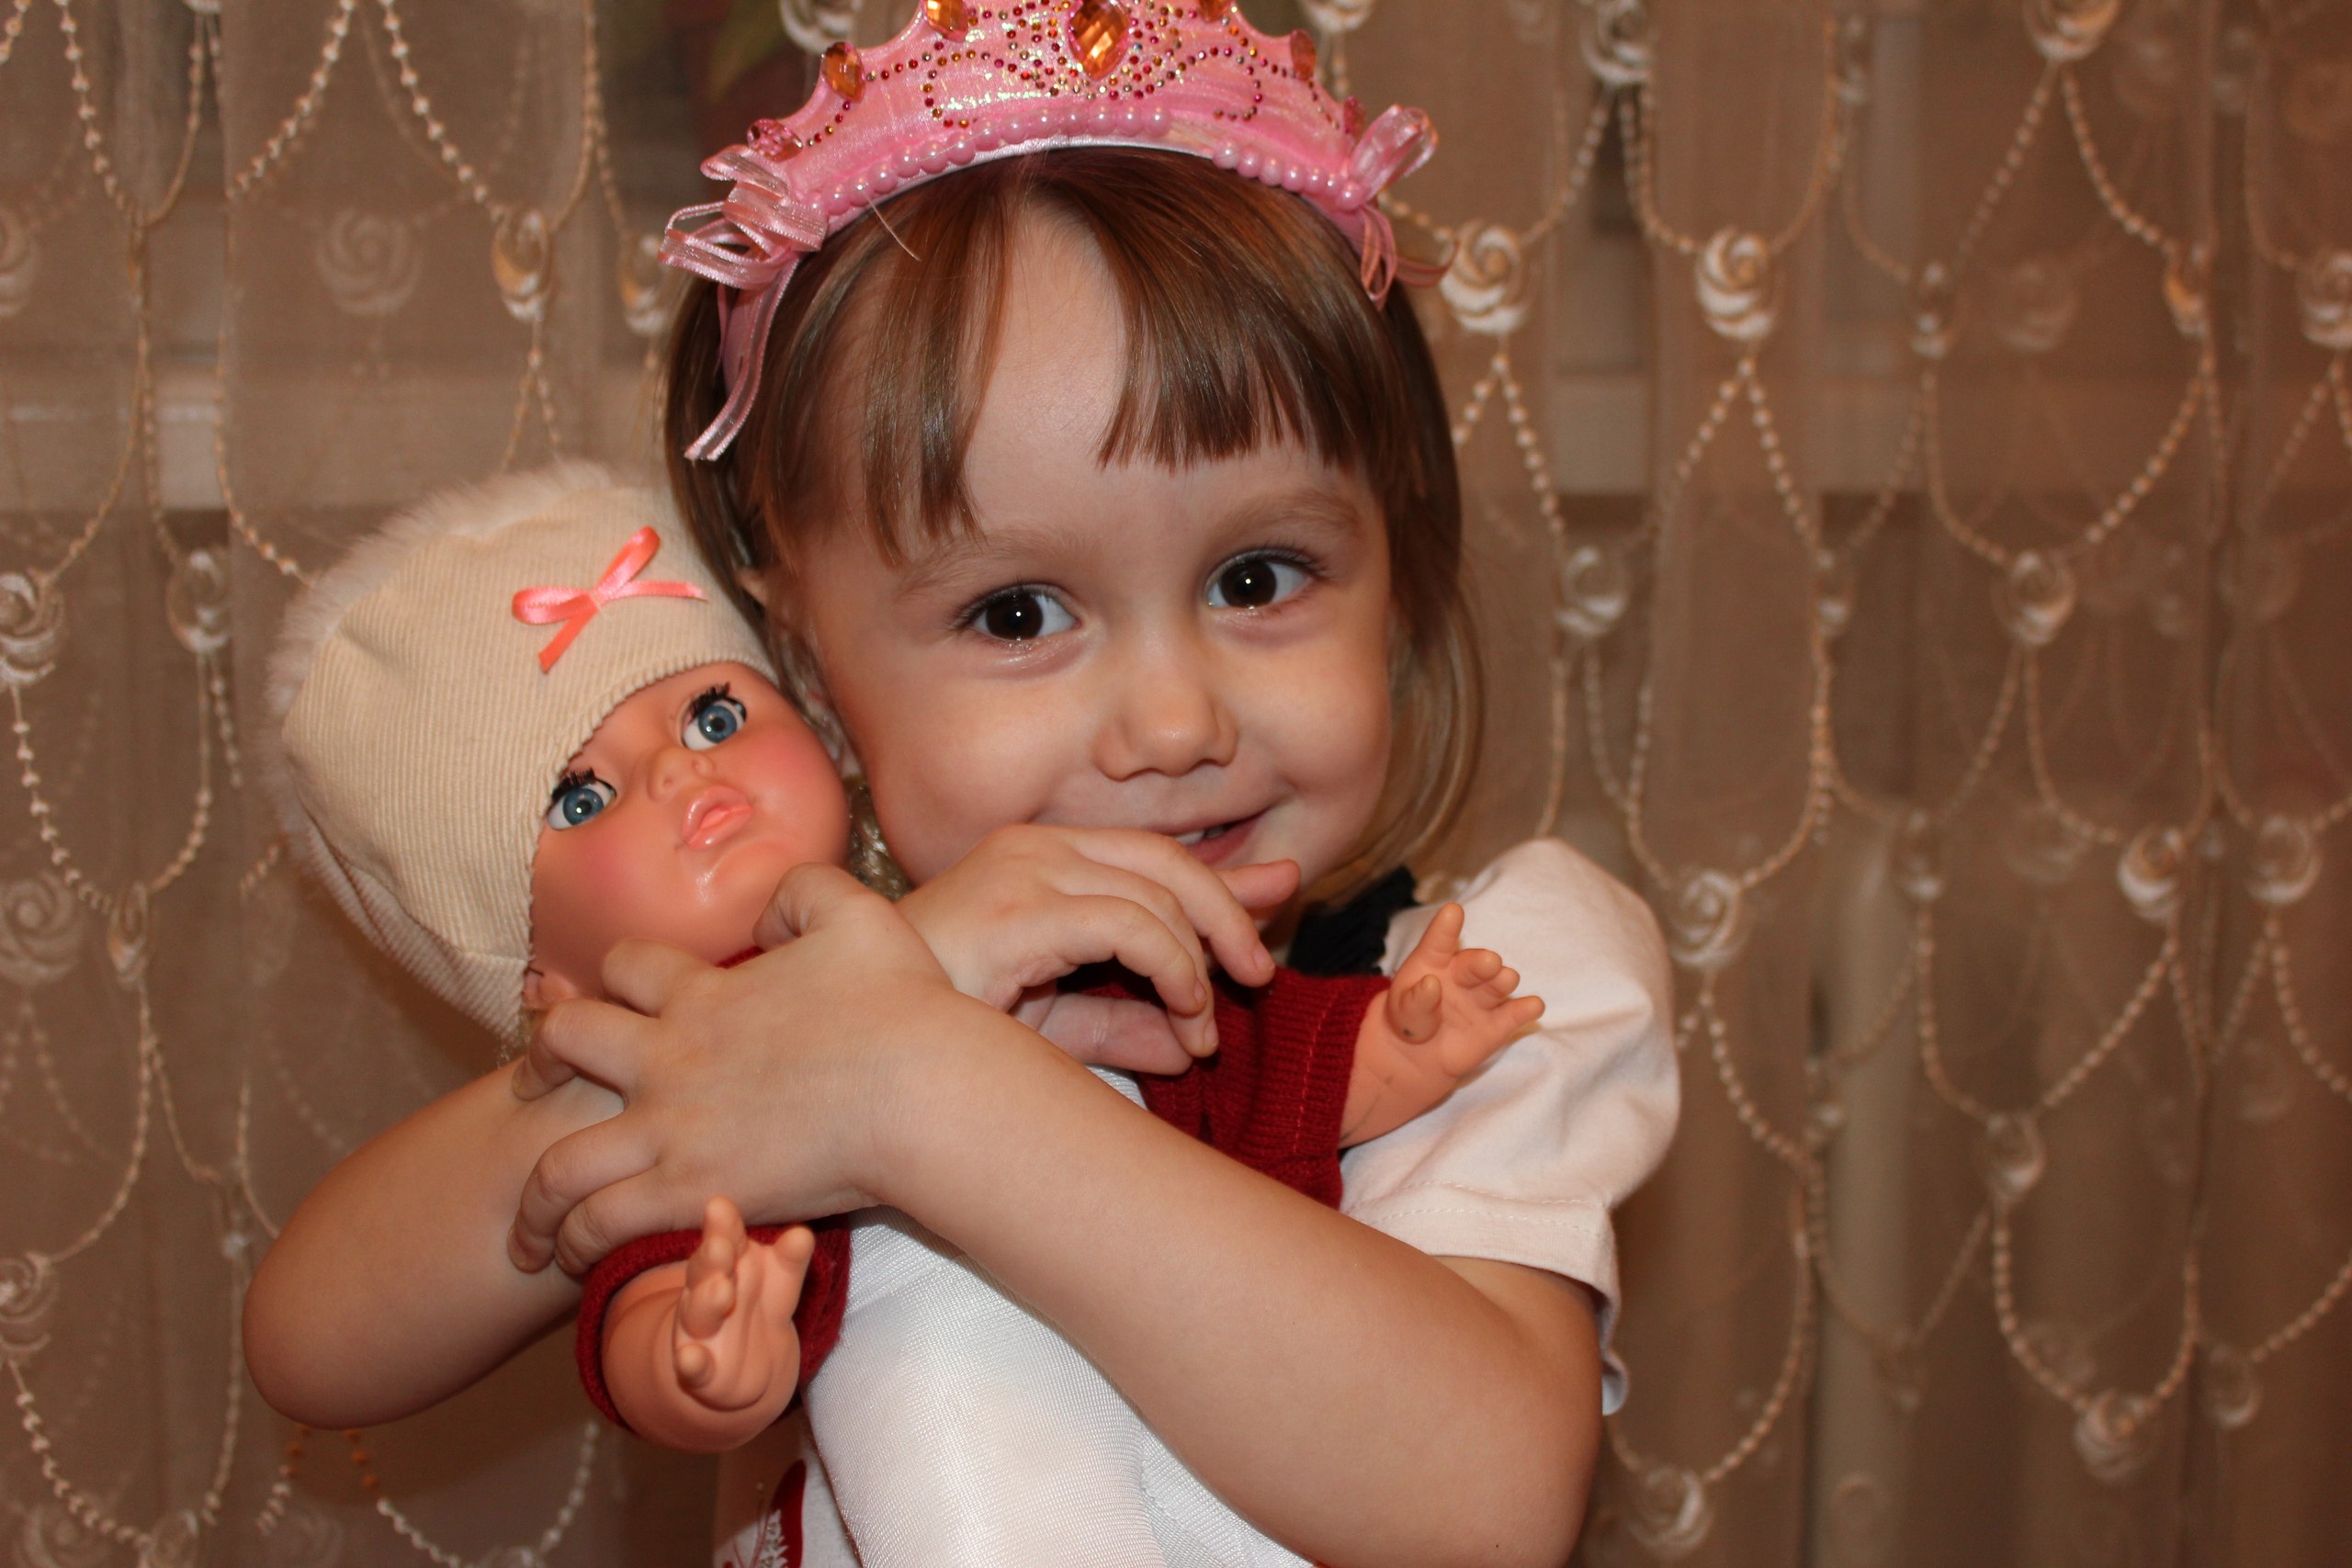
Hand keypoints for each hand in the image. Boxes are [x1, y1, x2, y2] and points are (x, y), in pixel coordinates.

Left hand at [508, 863, 974, 1274]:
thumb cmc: (904, 1003)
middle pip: (565, 1045)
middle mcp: (669, 1058)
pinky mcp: (691, 1192)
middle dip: (540, 1064)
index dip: (614, 980)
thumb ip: (800, 890)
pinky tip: (574, 1257)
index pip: (624, 969)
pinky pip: (601, 1222)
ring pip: (560, 1165)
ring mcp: (672, 1130)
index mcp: (704, 992)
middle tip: (534, 1089)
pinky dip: (574, 1241)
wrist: (922, 1088)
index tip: (614, 1000)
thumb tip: (761, 915)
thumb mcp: (856, 912)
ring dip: (535, 1195)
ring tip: (527, 1225)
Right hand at [674, 1197, 814, 1411]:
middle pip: (708, 1270)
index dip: (725, 1225)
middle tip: (722, 1245)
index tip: (719, 1205)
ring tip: (720, 1291)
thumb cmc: (757, 1309)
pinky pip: (692, 1367)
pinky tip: (690, 1359)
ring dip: (707, 1302)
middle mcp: (706, 1292)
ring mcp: (699, 1332)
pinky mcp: (700, 1372)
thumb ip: (789, 1259)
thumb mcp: (778, 1281)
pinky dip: (690, 1363)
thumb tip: (802, 1234)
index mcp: (726, 1264)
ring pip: (699, 1313)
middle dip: (713, 1256)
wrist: (740, 1371)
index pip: (727, 1239)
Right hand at [890, 825, 1294, 1058]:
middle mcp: (1034, 847)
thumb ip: (1126, 1019)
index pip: (1150, 855)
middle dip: (1228, 913)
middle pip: (1166, 860)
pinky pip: (1129, 923)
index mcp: (1038, 856)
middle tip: (1261, 974)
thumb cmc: (942, 1029)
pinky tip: (1182, 1014)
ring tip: (1205, 1025)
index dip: (1219, 886)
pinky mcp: (1017, 906)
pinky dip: (1173, 968)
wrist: (855, 1041)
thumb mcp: (1054, 1023)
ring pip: (1157, 890)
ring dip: (1199, 961)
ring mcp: (1023, 868)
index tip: (1270, 915)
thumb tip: (1194, 1044)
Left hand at [1341, 905, 1544, 1144]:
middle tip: (1489, 962)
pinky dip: (1527, 1008)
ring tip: (1505, 979)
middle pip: (1477, 962)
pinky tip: (1533, 1005)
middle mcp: (1464, 974)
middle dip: (1484, 961)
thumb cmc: (1410, 1020)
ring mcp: (1484, 998)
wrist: (1420, 1055)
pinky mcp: (1499, 1024)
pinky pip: (1516, 1014)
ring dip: (1504, 980)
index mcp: (1435, 962)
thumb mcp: (1403, 1011)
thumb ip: (1415, 999)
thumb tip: (1431, 983)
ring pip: (1500, 983)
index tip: (1453, 911)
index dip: (1446, 927)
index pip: (1440, 941)